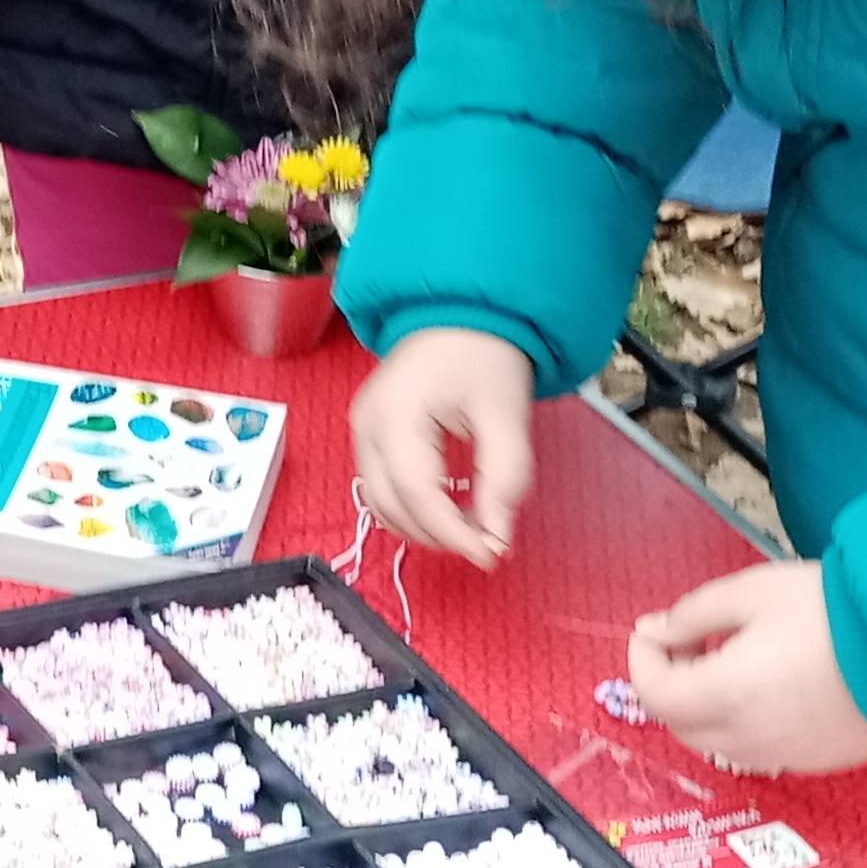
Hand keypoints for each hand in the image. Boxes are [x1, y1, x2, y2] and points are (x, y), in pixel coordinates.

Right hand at [350, 325, 535, 566]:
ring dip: (421, 527)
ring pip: (379, 504)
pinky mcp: (367, 434)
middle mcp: (366, 426)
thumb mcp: (507, 416)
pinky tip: (447, 507)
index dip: (454, 533)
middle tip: (486, 544)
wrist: (459, 312)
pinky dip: (410, 507)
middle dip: (438, 535)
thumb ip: (505, 478)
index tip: (492, 554)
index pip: (418, 494)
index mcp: (397, 415)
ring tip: (468, 528)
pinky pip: (379, 487)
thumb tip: (497, 539)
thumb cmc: (483, 356)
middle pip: (390, 506)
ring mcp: (360, 430)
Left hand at [627, 562, 866, 775]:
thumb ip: (691, 615)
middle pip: (680, 725)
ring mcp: (788, 755)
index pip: (654, 695)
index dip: (642, 662)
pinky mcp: (822, 760)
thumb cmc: (831, 610)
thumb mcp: (751, 592)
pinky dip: (745, 724)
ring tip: (730, 663)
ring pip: (718, 743)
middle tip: (689, 645)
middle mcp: (751, 737)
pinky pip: (761, 750)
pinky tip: (769, 687)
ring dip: (706, 709)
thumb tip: (653, 631)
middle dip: (670, 687)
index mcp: (727, 695)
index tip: (653, 632)